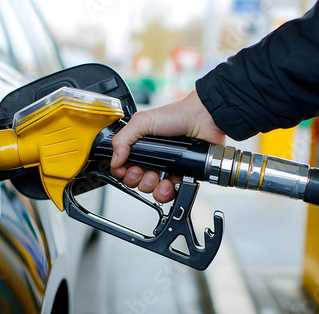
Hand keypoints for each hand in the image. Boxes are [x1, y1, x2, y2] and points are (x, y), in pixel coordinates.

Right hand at [110, 89, 225, 201]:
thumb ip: (123, 138)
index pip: (124, 166)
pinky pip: (170, 192)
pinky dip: (167, 191)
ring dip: (151, 187)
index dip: (122, 172)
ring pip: (151, 189)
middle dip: (137, 180)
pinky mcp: (182, 176)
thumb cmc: (177, 116)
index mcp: (141, 147)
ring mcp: (167, 168)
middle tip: (142, 172)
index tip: (125, 169)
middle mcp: (153, 159)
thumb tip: (114, 160)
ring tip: (157, 177)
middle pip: (136, 181)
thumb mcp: (142, 121)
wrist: (204, 120)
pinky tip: (168, 183)